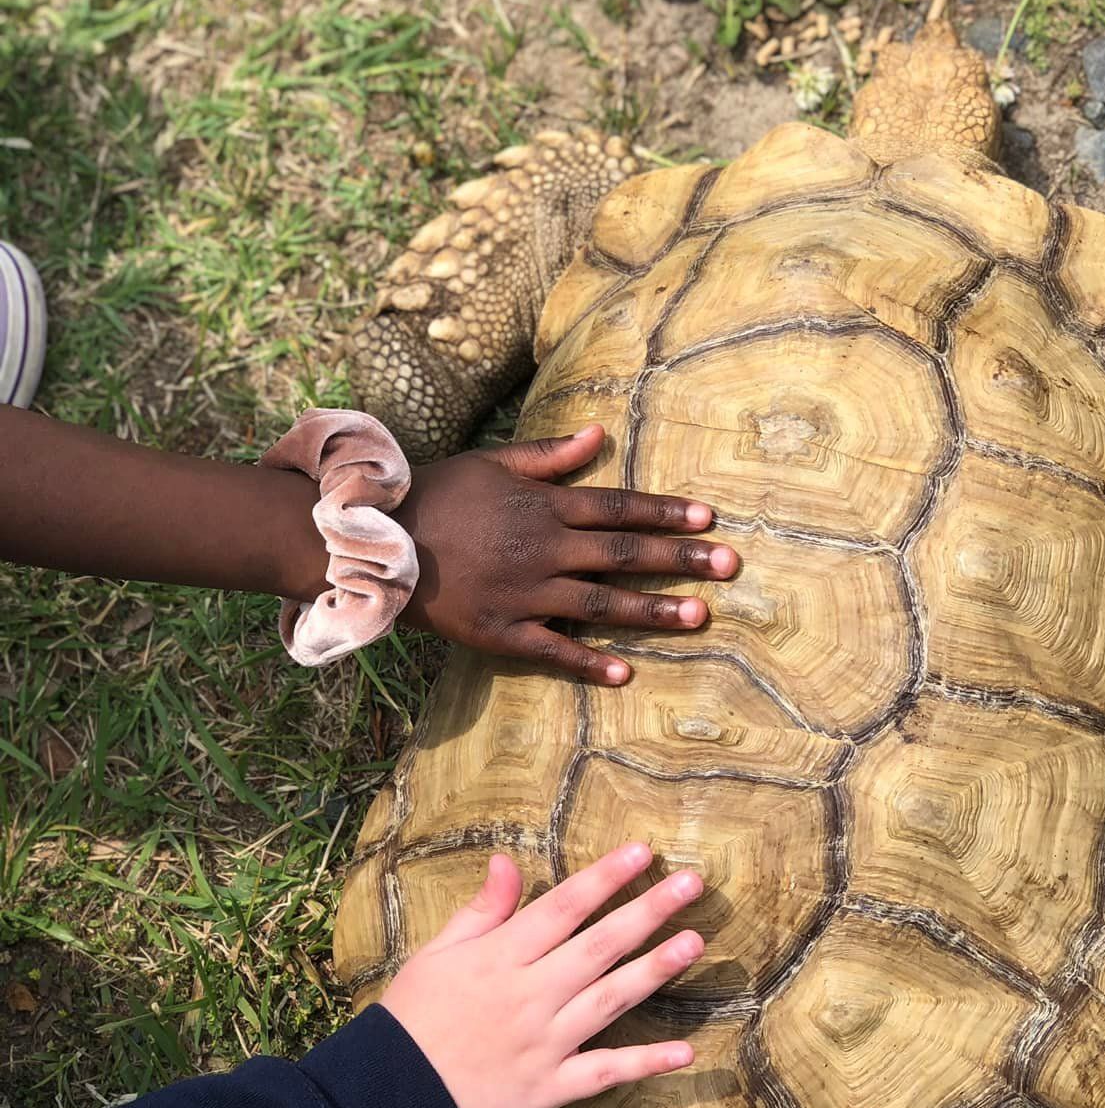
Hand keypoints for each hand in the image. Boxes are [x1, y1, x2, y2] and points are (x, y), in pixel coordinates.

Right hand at [379, 843, 701, 1107]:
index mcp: (501, 957)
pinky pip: (603, 1072)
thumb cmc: (411, 1016)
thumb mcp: (437, 952)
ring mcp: (544, 1042)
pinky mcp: (549, 1087)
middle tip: (693, 885)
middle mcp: (529, 995)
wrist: (390, 1095)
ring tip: (696, 942)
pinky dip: (644, 1063)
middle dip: (647, 912)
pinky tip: (685, 1052)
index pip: (563, 907)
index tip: (643, 852)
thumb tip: (508, 861)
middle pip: (598, 946)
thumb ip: (482, 910)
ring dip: (655, 971)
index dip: (604, 878)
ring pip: (609, 1000)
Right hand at [397, 424, 739, 679]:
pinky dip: (588, 663)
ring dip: (651, 611)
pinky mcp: (498, 631)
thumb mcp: (492, 463)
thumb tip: (599, 434)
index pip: (617, 507)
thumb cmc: (436, 495)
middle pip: (623, 554)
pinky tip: (625, 673)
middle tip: (729, 567)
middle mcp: (542, 549)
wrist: (372, 541)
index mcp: (543, 507)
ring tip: (698, 617)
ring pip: (600, 604)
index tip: (709, 519)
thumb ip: (550, 455)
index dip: (665, 512)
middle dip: (680, 560)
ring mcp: (523, 594)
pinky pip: (552, 650)